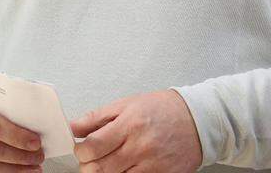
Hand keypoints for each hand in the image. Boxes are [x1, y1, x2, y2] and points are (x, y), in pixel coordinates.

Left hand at [70, 89, 201, 172]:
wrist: (197, 120)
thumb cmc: (162, 109)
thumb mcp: (127, 104)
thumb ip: (97, 117)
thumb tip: (73, 127)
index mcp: (129, 124)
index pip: (92, 147)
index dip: (81, 151)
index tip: (82, 148)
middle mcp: (139, 146)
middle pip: (99, 168)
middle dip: (88, 165)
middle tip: (91, 158)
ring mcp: (150, 165)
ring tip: (108, 162)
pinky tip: (124, 169)